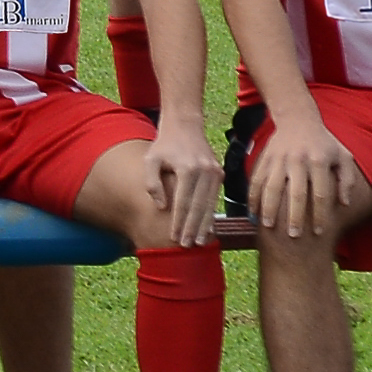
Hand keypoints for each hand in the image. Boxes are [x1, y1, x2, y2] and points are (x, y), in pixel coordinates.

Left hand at [137, 121, 224, 249]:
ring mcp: (215, 172)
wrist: (185, 126)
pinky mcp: (220, 173)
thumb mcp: (151, 160)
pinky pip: (215, 198)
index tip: (174, 237)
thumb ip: (152, 183)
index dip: (179, 222)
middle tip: (187, 246)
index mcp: (188, 168)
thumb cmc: (164, 145)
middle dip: (193, 228)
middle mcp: (205, 171)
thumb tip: (161, 207)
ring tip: (199, 242)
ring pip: (210, 204)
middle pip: (199, 206)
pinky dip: (211, 214)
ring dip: (204, 225)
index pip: (183, 201)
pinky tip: (208, 228)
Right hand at [252, 101, 365, 241]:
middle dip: (294, 216)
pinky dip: (253, 197)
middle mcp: (298, 160)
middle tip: (294, 236)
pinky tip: (253, 212)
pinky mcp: (265, 158)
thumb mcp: (343, 156)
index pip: (320, 193)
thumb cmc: (324, 142)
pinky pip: (257, 180)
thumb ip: (347, 179)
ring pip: (272, 187)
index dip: (320, 214)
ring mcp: (279, 159)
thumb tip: (344, 203)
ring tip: (268, 226)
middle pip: (296, 193)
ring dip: (269, 208)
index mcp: (319, 161)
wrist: (298, 119)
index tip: (319, 232)